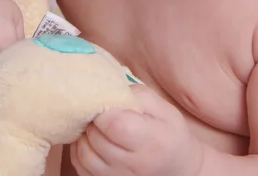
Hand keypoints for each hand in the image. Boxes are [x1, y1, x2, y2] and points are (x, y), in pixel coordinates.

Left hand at [71, 85, 202, 175]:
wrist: (178, 168)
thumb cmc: (170, 134)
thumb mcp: (164, 109)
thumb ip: (138, 95)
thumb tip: (111, 89)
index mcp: (150, 140)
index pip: (113, 124)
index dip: (103, 110)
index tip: (106, 103)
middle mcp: (133, 165)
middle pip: (96, 138)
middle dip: (92, 120)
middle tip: (100, 112)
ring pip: (84, 154)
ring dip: (84, 135)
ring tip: (96, 126)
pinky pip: (81, 168)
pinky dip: (80, 151)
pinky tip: (91, 141)